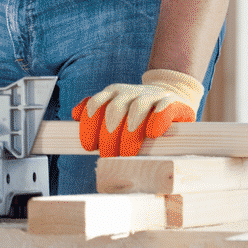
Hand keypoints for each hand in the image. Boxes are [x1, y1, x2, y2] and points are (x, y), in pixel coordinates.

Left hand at [72, 69, 203, 156]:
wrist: (173, 96)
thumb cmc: (140, 112)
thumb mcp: (116, 108)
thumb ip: (96, 111)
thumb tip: (75, 114)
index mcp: (114, 93)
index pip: (95, 105)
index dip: (89, 126)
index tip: (89, 145)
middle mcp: (131, 92)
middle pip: (114, 110)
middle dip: (109, 135)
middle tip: (109, 155)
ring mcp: (152, 95)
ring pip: (137, 110)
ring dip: (129, 133)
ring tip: (127, 152)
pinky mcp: (172, 102)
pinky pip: (163, 108)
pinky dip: (157, 120)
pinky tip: (152, 133)